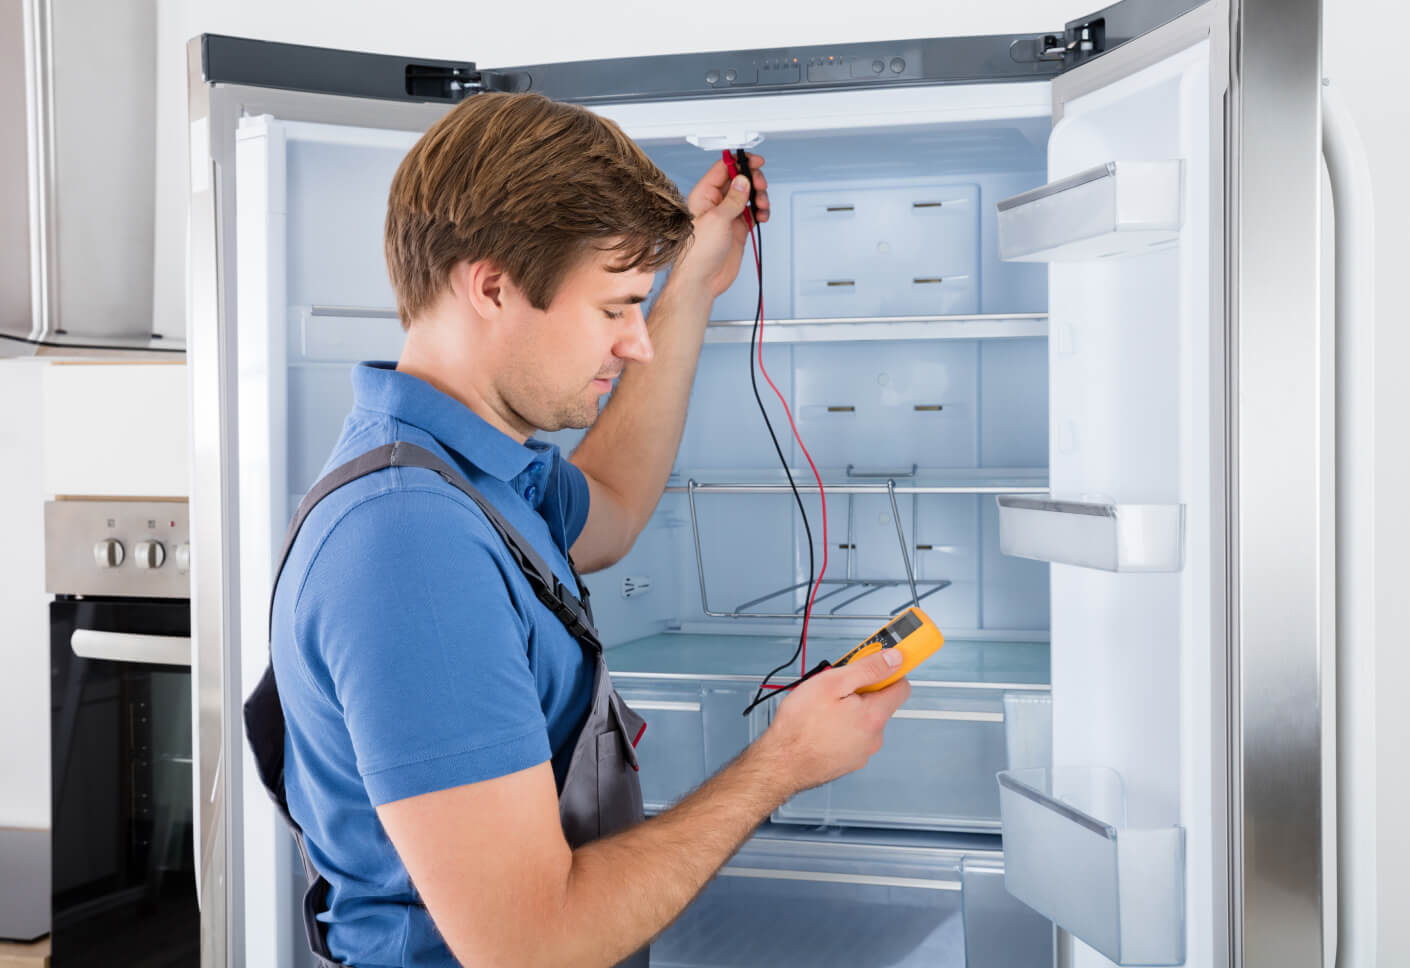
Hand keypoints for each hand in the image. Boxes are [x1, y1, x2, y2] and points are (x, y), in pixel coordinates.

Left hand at [672, 154, 769, 297]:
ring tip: (762, 206)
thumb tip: (743, 180)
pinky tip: (762, 216)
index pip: (723, 169)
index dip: (740, 163)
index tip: (755, 162)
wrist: (702, 280)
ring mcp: (728, 215)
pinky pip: (753, 212)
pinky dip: (760, 212)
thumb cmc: (697, 254)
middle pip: (739, 180)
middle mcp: (716, 203)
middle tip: (760, 187)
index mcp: (704, 195)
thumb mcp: (717, 220)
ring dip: (759, 197)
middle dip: (753, 181)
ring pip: (748, 196)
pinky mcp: (738, 228)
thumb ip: (733, 199)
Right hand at [761, 649, 910, 794]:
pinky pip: (852, 736)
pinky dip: (841, 728)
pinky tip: (821, 725)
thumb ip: (868, 669)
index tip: (877, 664)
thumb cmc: (800, 725)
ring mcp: (862, 752)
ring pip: (863, 720)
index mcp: (874, 716)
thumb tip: (894, 659)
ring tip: (823, 709)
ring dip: (849, 710)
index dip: (888, 671)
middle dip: (861, 691)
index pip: (901, 686)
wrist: (780, 763)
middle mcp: (874, 737)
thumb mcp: (832, 683)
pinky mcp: (848, 761)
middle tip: (836, 688)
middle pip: (879, 703)